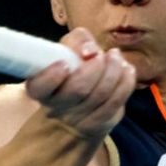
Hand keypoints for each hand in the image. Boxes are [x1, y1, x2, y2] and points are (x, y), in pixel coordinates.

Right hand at [24, 27, 136, 141]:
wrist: (78, 104)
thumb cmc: (72, 70)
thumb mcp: (67, 51)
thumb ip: (76, 42)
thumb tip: (91, 51)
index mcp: (40, 88)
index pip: (39, 87)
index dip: (51, 77)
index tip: (64, 64)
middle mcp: (56, 107)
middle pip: (77, 89)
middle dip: (95, 67)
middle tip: (100, 54)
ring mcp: (77, 119)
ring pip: (100, 94)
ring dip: (113, 70)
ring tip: (115, 57)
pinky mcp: (99, 123)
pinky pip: (116, 102)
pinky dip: (125, 82)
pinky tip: (126, 70)